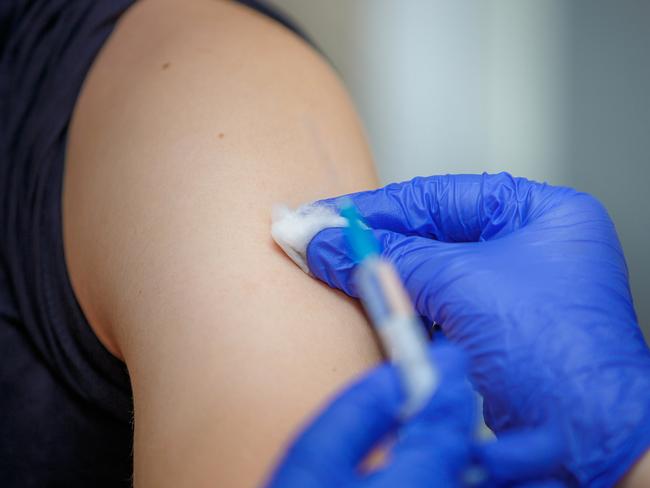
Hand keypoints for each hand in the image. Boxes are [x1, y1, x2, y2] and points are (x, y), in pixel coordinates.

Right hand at [306, 173, 649, 485]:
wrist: (587, 438)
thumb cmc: (556, 355)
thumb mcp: (461, 285)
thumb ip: (388, 258)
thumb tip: (327, 242)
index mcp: (539, 213)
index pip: (439, 196)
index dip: (378, 206)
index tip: (328, 215)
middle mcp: (529, 245)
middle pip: (432, 233)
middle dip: (376, 242)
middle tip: (321, 240)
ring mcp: (511, 290)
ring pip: (429, 272)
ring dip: (386, 277)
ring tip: (336, 269)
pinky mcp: (494, 330)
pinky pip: (435, 307)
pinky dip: (403, 308)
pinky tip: (373, 304)